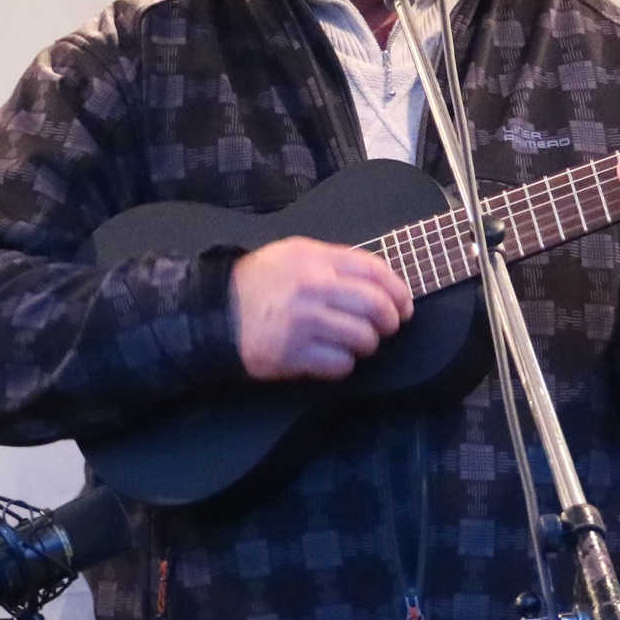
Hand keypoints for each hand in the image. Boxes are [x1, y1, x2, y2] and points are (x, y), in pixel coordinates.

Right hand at [229, 237, 412, 380]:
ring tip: (353, 343)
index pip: (375, 270)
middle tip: (386, 329)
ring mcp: (303, 322)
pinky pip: (341, 364)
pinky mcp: (293, 354)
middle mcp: (312, 287)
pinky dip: (343, 364)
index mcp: (315, 258)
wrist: (215, 312)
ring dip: (366, 345)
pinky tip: (330, 356)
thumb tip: (381, 281)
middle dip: (390, 321)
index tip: (404, 305)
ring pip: (364, 338)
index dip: (398, 290)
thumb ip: (335, 262)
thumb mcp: (294, 254)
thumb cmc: (259, 283)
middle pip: (377, 306)